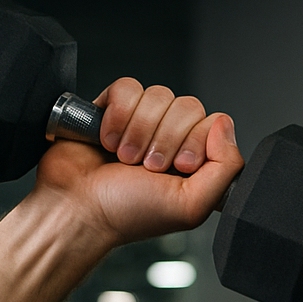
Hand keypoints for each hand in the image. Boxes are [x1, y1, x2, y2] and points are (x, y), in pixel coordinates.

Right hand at [34, 77, 243, 246]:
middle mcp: (171, 138)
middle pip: (188, 106)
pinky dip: (117, 114)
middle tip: (146, 167)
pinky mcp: (112, 107)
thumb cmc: (129, 213)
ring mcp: (142, 121)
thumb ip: (225, 168)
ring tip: (124, 158)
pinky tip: (107, 139)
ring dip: (140, 131)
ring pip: (159, 95)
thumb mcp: (191, 206)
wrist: (77, 207)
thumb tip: (224, 124)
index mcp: (194, 161)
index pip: (214, 123)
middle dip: (165, 139)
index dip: (196, 141)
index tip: (178, 167)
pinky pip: (128, 87)